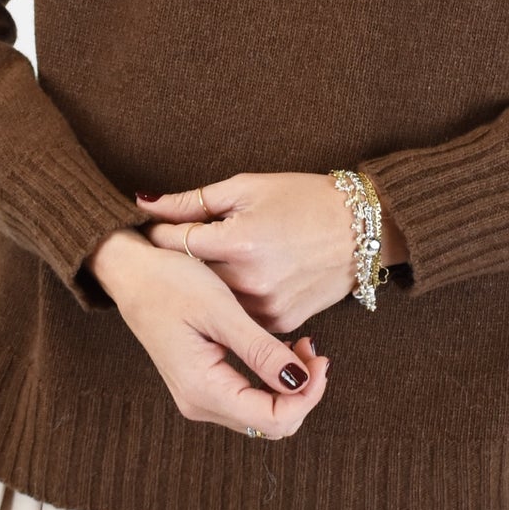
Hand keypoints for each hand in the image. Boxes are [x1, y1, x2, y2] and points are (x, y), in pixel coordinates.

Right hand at [93, 230, 329, 438]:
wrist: (131, 273)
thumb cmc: (171, 282)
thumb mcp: (221, 310)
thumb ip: (260, 350)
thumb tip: (301, 382)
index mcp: (203, 389)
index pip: (273, 420)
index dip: (307, 396)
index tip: (320, 358)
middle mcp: (199, 403)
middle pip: (270, 424)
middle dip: (302, 392)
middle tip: (314, 348)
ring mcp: (198, 397)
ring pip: (261, 415)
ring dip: (289, 386)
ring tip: (300, 343)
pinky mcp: (201, 385)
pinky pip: (248, 400)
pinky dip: (272, 381)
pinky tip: (279, 349)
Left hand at [136, 172, 360, 334]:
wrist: (363, 228)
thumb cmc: (304, 199)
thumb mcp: (248, 187)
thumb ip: (193, 202)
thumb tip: (145, 203)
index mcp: (237, 243)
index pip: (173, 243)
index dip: (159, 233)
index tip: (155, 226)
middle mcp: (249, 282)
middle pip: (190, 275)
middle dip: (180, 260)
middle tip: (177, 244)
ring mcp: (266, 307)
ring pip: (214, 300)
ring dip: (208, 284)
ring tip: (215, 259)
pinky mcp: (281, 322)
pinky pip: (242, 314)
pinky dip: (236, 298)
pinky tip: (245, 276)